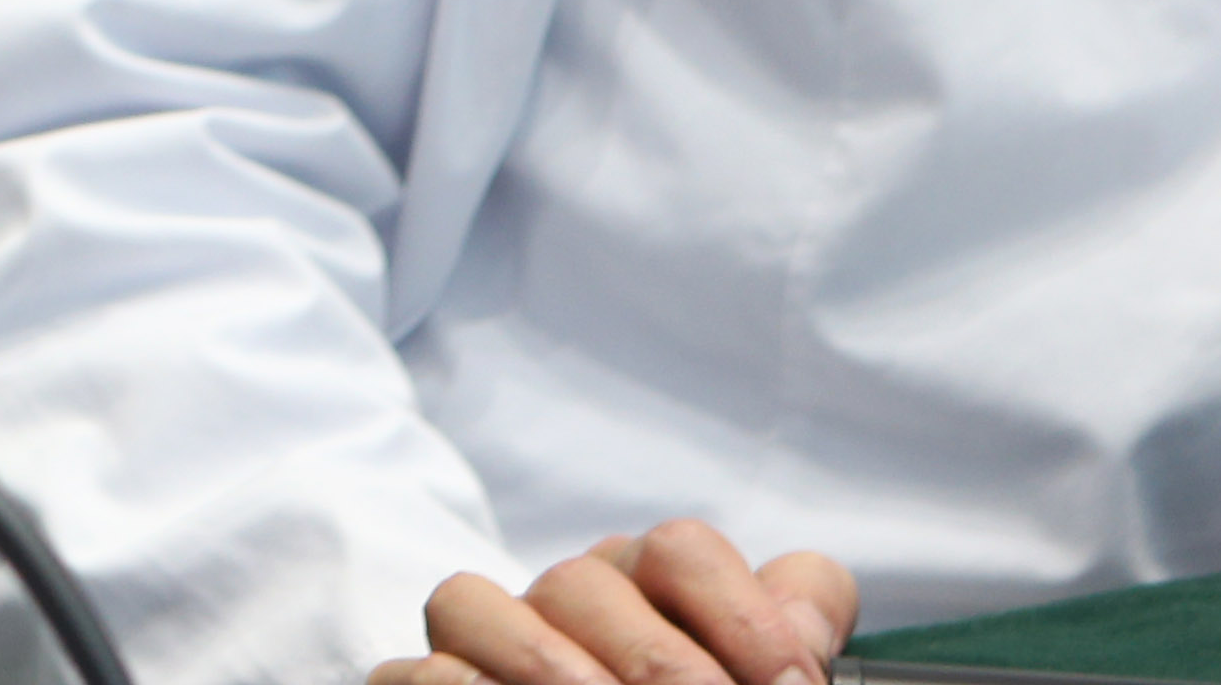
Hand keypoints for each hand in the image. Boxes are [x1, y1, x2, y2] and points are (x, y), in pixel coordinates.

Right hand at [376, 522, 861, 684]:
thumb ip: (793, 627)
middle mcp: (560, 599)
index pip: (681, 551)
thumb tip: (804, 629)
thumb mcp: (760, 670)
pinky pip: (416, 669)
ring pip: (470, 602)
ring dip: (549, 668)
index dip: (742, 618)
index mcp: (646, 582)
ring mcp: (481, 641)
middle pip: (582, 580)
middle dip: (658, 661)